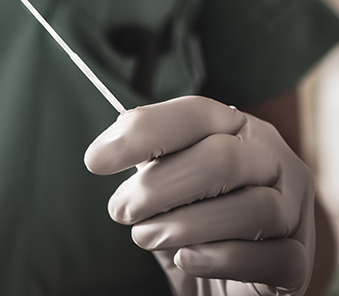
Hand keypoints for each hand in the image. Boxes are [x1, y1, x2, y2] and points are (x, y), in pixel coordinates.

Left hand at [84, 96, 314, 295]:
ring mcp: (293, 211)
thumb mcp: (165, 190)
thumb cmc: (190, 226)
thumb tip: (113, 138)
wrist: (222, 286)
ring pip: (251, 208)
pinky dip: (222, 258)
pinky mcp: (298, 261)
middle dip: (158, 186)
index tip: (95, 161)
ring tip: (145, 237)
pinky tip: (186, 259)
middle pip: (222, 159)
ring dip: (184, 225)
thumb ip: (150, 161)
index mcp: (238, 131)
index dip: (143, 133)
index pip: (196, 114)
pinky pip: (271, 256)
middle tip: (120, 211)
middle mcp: (273, 162)